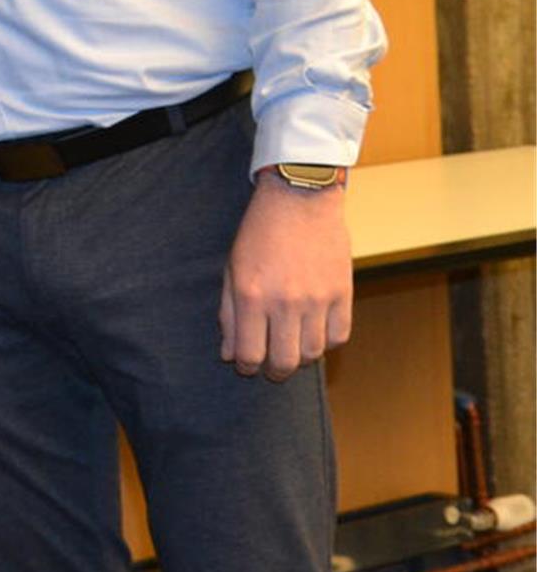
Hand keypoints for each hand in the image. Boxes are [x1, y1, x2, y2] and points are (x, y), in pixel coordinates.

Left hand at [220, 175, 352, 379]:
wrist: (299, 199)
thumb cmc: (258, 233)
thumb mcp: (231, 269)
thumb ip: (228, 315)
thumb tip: (229, 354)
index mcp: (251, 295)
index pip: (250, 354)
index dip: (246, 367)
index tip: (246, 365)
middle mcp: (285, 302)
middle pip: (284, 361)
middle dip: (274, 372)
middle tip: (270, 369)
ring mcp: (317, 299)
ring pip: (312, 353)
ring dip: (300, 359)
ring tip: (291, 350)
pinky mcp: (343, 293)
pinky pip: (338, 336)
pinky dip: (325, 343)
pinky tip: (313, 334)